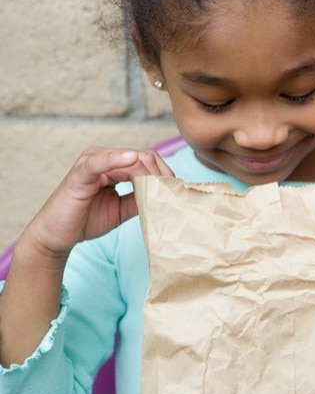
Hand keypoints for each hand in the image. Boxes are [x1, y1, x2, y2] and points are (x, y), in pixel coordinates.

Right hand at [22, 146, 173, 260]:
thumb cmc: (87, 220)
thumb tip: (166, 194)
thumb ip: (142, 197)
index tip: (178, 190)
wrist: (57, 236)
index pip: (147, 160)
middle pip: (142, 157)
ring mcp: (91, 163)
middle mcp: (104, 158)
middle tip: (171, 191)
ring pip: (129, 158)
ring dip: (148, 172)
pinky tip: (132, 160)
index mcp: (114, 164)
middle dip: (160, 173)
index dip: (165, 173)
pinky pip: (99, 162)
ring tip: (160, 187)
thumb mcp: (123, 208)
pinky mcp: (80, 173)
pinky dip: (116, 159)